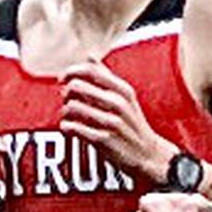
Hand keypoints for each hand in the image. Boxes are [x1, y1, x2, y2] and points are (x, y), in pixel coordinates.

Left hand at [60, 60, 170, 182]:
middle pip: (77, 86)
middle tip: (67, 100)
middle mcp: (118, 103)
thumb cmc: (132, 125)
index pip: (90, 70)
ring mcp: (111, 122)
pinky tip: (70, 129)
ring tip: (69, 117)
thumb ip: (106, 76)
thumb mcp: (126, 97)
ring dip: (64, 112)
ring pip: (72, 107)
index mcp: (122, 90)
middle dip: (65, 93)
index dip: (71, 71)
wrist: (149, 156)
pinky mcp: (103, 140)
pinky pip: (74, 128)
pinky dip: (66, 127)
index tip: (63, 79)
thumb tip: (89, 55)